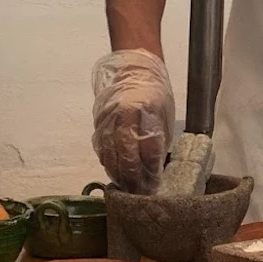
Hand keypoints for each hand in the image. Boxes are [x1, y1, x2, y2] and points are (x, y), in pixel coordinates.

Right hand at [91, 49, 174, 194]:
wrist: (132, 68)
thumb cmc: (154, 92)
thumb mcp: (163, 113)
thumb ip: (158, 138)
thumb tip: (155, 166)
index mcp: (146, 112)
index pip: (148, 149)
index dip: (151, 169)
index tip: (155, 183)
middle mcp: (124, 116)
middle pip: (127, 156)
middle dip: (134, 178)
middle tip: (141, 193)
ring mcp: (108, 119)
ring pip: (111, 155)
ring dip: (119, 174)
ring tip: (128, 189)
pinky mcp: (98, 122)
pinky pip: (101, 148)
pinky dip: (108, 163)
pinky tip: (115, 172)